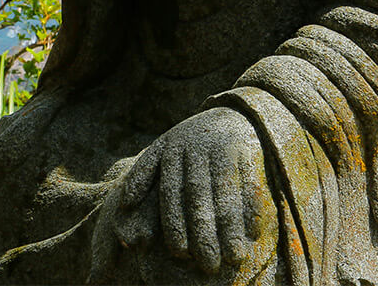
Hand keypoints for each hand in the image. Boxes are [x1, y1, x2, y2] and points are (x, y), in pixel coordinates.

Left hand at [106, 108, 272, 275]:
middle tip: (208, 264)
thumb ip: (143, 173)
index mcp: (171, 151)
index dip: (174, 222)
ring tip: (234, 257)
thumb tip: (124, 204)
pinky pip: (248, 181)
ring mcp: (222, 147)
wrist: (235, 112)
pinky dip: (251, 206)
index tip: (180, 252)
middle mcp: (195, 149)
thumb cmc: (193, 140)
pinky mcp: (247, 148)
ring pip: (224, 192)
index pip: (171, 192)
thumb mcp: (164, 148)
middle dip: (203, 231)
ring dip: (229, 226)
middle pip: (197, 195)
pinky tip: (253, 232)